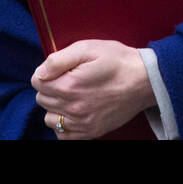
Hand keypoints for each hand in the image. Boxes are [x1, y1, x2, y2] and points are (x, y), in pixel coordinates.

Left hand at [31, 40, 154, 139]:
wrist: (145, 80)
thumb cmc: (117, 60)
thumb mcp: (87, 48)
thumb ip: (58, 59)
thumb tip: (40, 72)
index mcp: (69, 85)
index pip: (37, 82)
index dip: (45, 72)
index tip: (59, 68)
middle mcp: (73, 108)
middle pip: (42, 99)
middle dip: (49, 87)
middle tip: (67, 78)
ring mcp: (83, 123)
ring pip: (50, 118)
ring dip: (54, 106)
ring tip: (70, 95)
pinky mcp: (92, 132)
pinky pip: (63, 136)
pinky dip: (63, 125)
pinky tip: (72, 112)